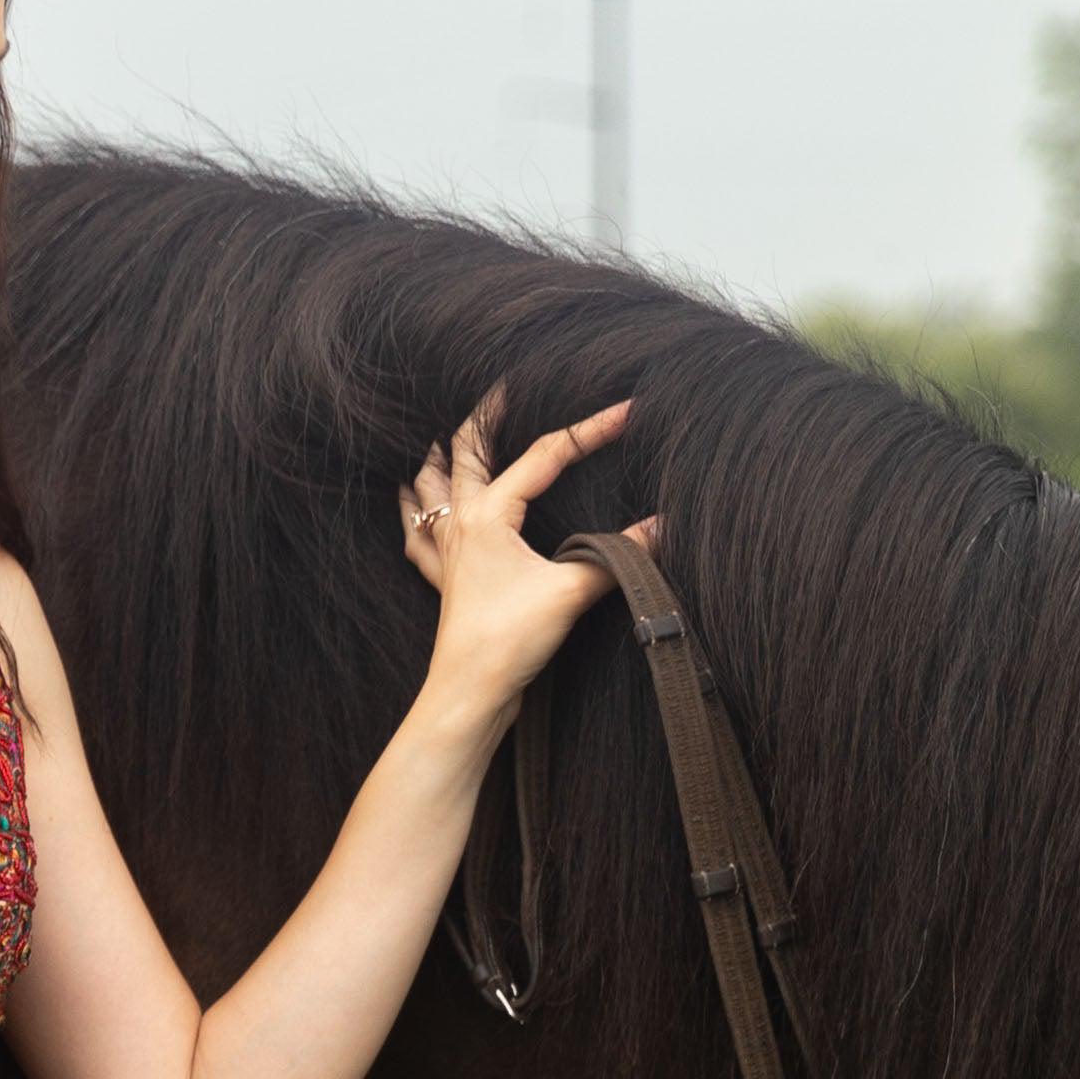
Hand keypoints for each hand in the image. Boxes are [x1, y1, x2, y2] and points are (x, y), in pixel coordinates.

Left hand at [398, 394, 637, 734]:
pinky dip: (414, 510)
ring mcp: (444, 551)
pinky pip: (416, 533)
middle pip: (463, 449)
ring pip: (429, 486)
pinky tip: (413, 502)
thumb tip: (665, 526)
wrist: (469, 693)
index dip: (589, 430)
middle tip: (507, 385)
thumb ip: (619, 554)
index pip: (545, 454)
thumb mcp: (573, 590)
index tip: (628, 410)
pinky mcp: (441, 580)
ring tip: (444, 432)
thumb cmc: (511, 640)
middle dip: (487, 414)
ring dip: (438, 456)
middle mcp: (459, 522)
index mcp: (489, 513)